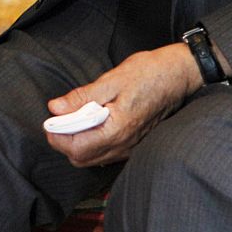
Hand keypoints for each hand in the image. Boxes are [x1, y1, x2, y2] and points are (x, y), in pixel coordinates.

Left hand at [43, 43, 201, 166]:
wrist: (180, 75)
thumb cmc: (149, 73)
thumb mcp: (111, 80)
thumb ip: (82, 97)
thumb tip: (55, 108)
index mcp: (117, 130)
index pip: (76, 148)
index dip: (58, 136)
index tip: (51, 119)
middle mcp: (124, 145)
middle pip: (81, 158)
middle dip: (65, 141)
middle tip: (61, 117)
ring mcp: (130, 147)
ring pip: (92, 158)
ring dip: (77, 142)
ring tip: (76, 117)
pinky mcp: (133, 144)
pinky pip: (105, 153)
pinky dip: (91, 142)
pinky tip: (92, 122)